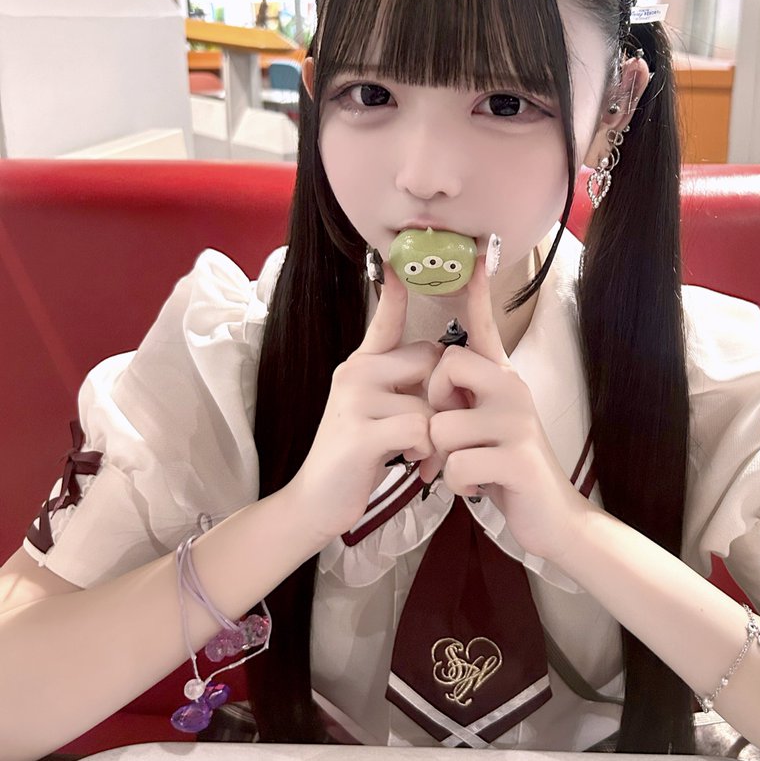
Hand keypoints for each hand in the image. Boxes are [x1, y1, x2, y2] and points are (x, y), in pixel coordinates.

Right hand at [289, 264, 441, 546]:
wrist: (316, 501)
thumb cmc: (356, 457)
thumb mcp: (375, 410)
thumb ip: (399, 384)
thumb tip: (439, 366)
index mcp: (361, 364)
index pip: (384, 318)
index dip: (395, 290)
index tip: (397, 259)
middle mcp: (356, 372)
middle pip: (430, 359)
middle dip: (442, 396)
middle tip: (431, 432)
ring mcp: (354, 400)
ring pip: (428, 402)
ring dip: (434, 435)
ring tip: (417, 456)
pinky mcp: (359, 432)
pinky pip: (418, 429)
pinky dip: (423, 452)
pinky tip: (407, 463)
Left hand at [425, 255, 590, 562]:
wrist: (553, 518)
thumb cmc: (507, 469)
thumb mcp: (486, 424)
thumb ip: (465, 398)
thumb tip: (434, 376)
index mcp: (503, 377)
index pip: (485, 325)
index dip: (479, 290)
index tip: (477, 251)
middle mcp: (513, 389)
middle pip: (445, 367)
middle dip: (432, 409)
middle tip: (445, 441)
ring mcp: (518, 422)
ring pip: (443, 428)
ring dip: (442, 462)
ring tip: (465, 473)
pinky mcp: (517, 459)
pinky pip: (457, 465)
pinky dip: (457, 486)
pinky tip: (478, 490)